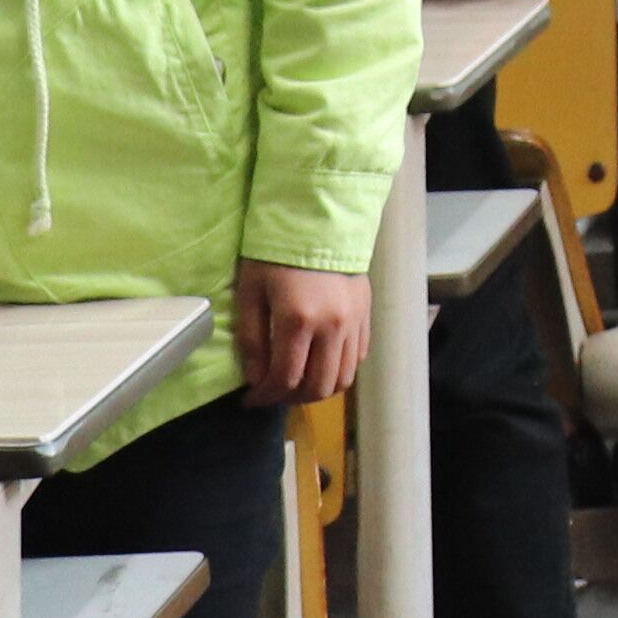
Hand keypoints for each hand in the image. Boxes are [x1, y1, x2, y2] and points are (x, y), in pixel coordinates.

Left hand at [232, 257, 368, 407]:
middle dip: (291, 398)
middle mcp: (332, 327)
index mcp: (298, 320)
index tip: (251, 399)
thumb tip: (256, 378)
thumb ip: (251, 338)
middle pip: (317, 386)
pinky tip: (320, 363)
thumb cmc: (275, 253)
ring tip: (298, 384)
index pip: (284, 378)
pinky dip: (339, 370)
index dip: (265, 396)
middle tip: (273, 393)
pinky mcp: (366, 315)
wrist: (317, 219)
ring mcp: (354, 322)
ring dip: (318, 390)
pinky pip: (358, 358)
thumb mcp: (250, 291)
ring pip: (343, 378)